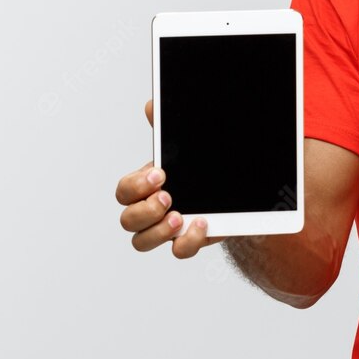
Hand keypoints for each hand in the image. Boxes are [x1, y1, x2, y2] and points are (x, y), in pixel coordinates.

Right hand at [115, 99, 224, 258]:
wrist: (234, 185)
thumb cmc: (198, 165)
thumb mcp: (186, 144)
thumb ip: (167, 128)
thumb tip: (151, 106)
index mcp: (146, 186)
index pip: (124, 192)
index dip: (136, 186)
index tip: (160, 174)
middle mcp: (151, 210)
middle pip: (128, 220)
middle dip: (145, 210)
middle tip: (169, 197)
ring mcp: (167, 228)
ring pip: (142, 242)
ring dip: (158, 231)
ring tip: (181, 217)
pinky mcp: (188, 240)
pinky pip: (178, 252)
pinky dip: (187, 242)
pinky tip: (202, 223)